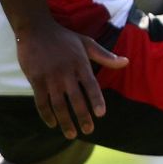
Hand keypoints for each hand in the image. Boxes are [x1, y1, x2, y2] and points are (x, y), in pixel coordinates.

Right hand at [16, 24, 128, 138]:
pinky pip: (41, 102)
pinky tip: (52, 124)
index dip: (96, 100)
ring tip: (71, 134)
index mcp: (80, 63)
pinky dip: (46, 115)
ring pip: (58, 104)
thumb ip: (105, 56)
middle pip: (75, 99)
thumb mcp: (86, 43)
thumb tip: (126, 62)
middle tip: (88, 130)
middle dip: (82, 116)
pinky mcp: (36, 80)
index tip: (101, 114)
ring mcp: (50, 77)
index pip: (91, 85)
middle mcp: (66, 72)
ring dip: (65, 121)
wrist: (35, 29)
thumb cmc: (64, 38)